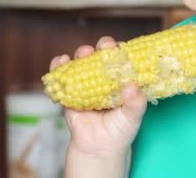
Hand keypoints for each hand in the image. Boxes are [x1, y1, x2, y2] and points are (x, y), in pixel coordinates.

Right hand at [49, 36, 146, 158]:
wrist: (99, 149)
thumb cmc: (121, 130)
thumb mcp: (133, 116)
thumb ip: (135, 102)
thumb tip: (131, 86)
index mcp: (123, 80)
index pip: (124, 59)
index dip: (124, 50)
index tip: (123, 47)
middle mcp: (105, 77)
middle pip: (103, 55)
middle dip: (104, 46)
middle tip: (106, 46)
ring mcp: (86, 83)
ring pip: (83, 62)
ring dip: (82, 53)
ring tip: (85, 53)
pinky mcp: (69, 92)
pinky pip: (62, 77)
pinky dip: (59, 67)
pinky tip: (61, 61)